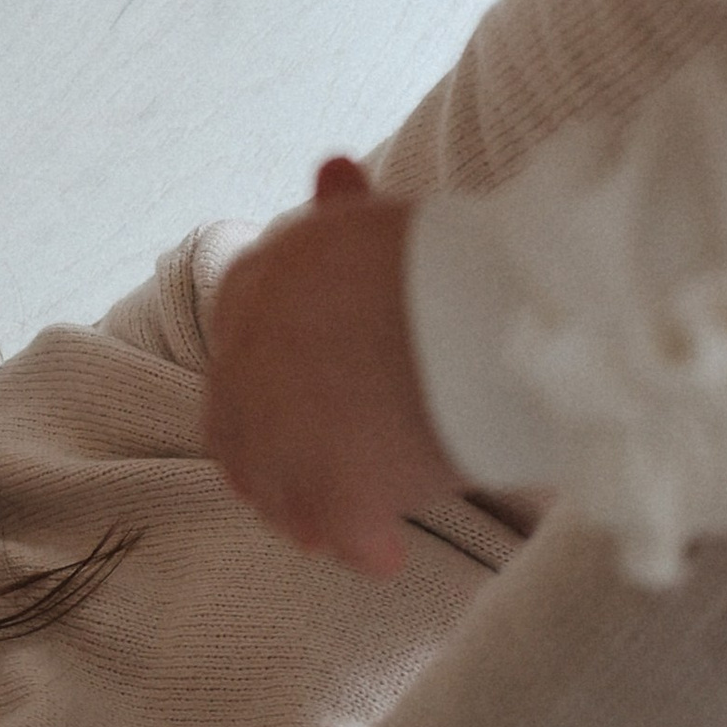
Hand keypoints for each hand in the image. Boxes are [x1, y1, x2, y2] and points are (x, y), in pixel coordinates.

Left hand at [203, 158, 455, 576]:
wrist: (490, 306)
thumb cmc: (447, 256)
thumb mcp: (381, 223)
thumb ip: (343, 213)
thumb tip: (330, 170)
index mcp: (253, 287)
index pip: (237, 354)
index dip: (269, 391)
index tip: (314, 409)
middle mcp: (247, 359)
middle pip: (239, 434)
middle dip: (279, 464)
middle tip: (332, 481)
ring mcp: (283, 434)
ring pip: (277, 494)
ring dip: (311, 515)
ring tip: (360, 528)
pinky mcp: (333, 493)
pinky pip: (339, 538)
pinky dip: (364, 549)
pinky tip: (389, 555)